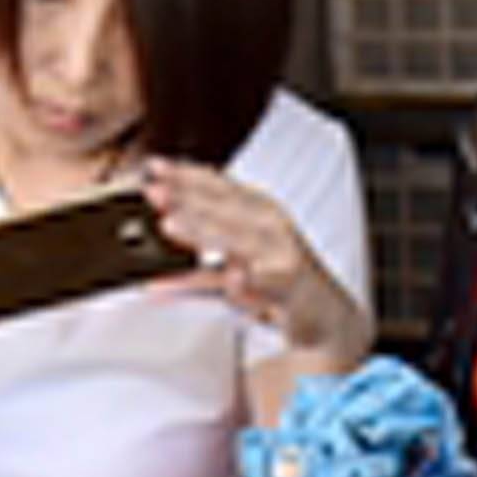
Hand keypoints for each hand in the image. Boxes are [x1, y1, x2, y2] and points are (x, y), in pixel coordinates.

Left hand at [141, 158, 366, 364]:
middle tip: (154, 192)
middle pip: (223, 206)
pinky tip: (233, 279)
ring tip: (171, 226)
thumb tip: (164, 219)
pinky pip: (261, 284)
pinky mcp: (288, 287)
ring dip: (203, 231)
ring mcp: (280, 253)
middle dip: (187, 198)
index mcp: (256, 207)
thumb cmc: (277, 273)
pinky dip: (245, 283)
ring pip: (237, 240)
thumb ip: (205, 231)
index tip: (154, 166)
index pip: (217, 184)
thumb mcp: (240, 246)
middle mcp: (269, 224)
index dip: (185, 173)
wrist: (323, 310)